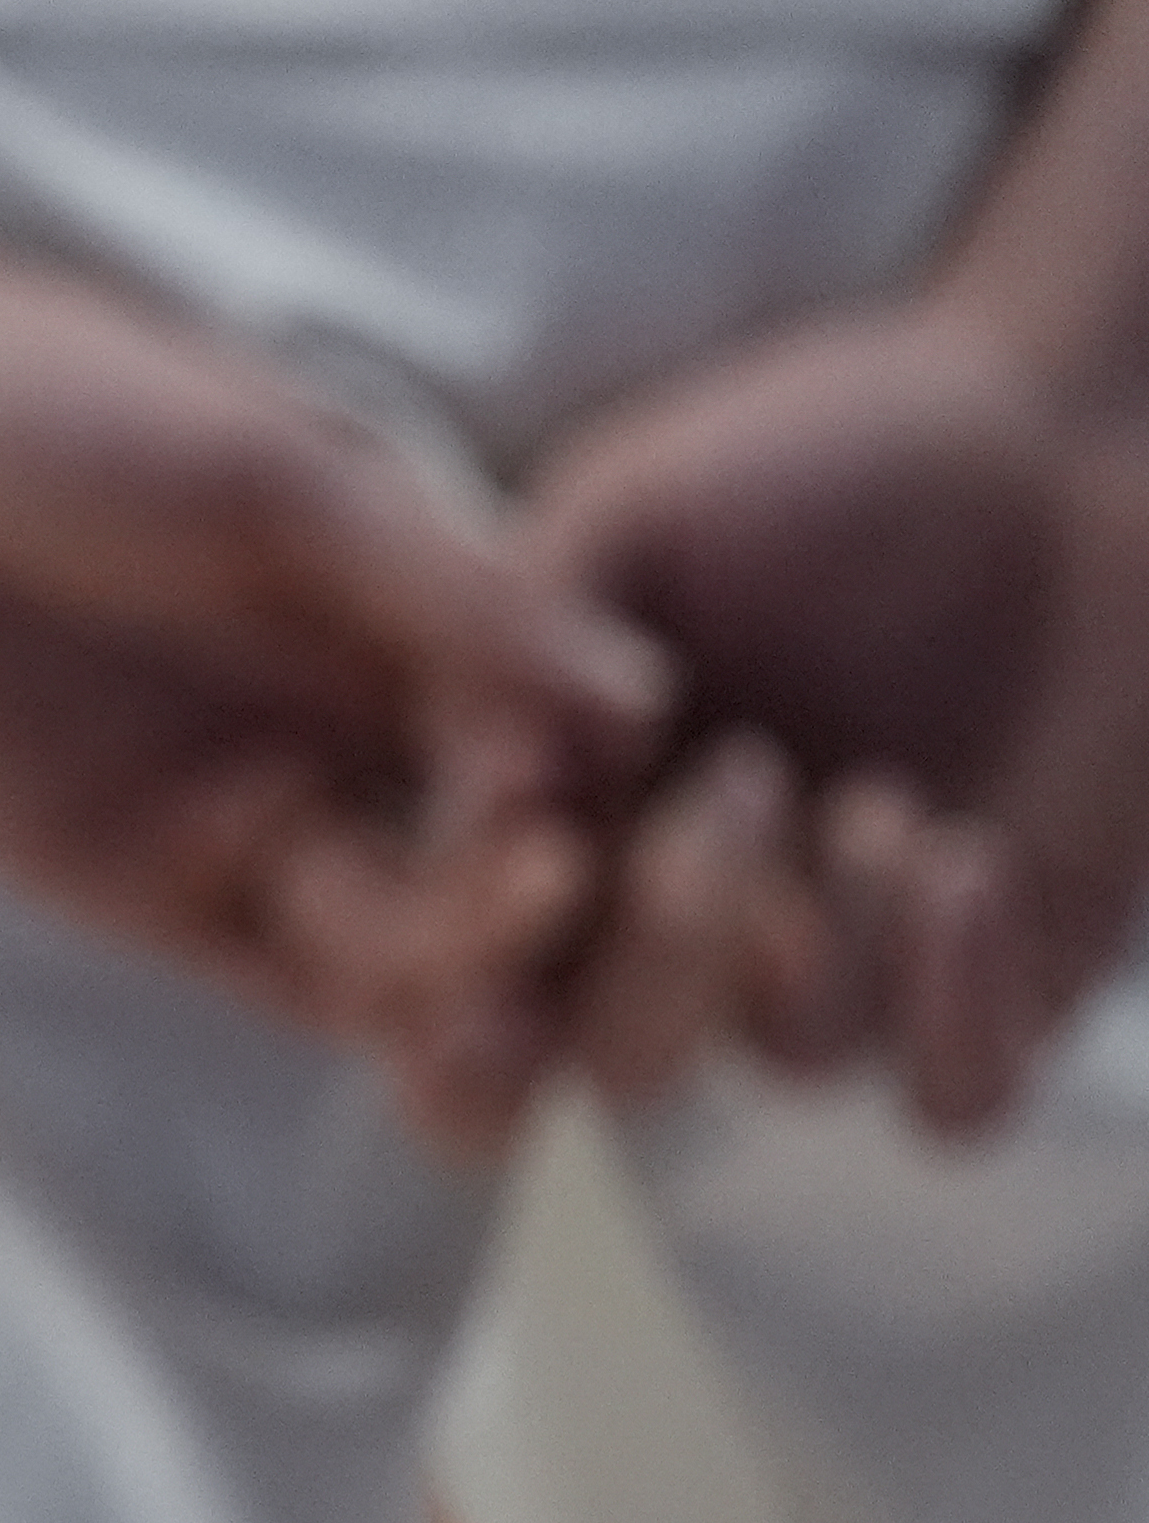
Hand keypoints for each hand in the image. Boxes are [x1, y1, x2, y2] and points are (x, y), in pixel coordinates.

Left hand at [0, 238, 661, 1093]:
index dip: (615, 791)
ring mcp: (249, 813)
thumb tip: (637, 699)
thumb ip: (443, 595)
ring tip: (506, 1010)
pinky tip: (421, 1041)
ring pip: (408, 940)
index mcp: (408, 612)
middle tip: (574, 930)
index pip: (556, 733)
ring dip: (471, 982)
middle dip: (559, 912)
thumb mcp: (272, 484)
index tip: (678, 831)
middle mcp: (347, 727)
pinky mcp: (142, 885)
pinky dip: (361, 1016)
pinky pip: (281, 979)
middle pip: (501, 856)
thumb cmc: (55, 405)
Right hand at [518, 299, 1148, 1135]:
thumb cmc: (819, 452)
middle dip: (665, 956)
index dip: (475, 981)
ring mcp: (847, 953)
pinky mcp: (1002, 972)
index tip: (541, 877)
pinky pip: (955, 1096)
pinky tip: (964, 861)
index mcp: (566, 829)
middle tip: (737, 789)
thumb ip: (518, 650)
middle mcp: (688, 917)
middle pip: (616, 1058)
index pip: (475, 977)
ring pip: (788, 1061)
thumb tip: (469, 808)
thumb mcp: (628, 513)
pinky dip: (951, 1012)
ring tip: (881, 800)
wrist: (1052, 425)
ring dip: (827, 944)